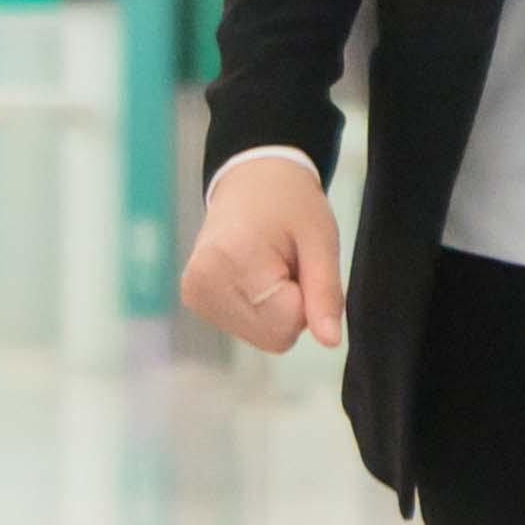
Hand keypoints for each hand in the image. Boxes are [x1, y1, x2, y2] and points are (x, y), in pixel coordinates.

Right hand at [180, 148, 345, 355]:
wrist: (250, 182)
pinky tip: (254, 277)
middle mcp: (201, 285)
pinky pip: (247, 329)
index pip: (287, 322)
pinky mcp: (194, 300)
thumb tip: (330, 343)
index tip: (299, 263)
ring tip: (270, 267)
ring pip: (262, 336)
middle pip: (274, 335)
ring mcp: (194, 295)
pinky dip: (261, 310)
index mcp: (228, 262)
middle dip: (293, 307)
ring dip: (278, 309)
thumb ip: (325, 293)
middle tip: (287, 264)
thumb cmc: (290, 204)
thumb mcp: (321, 240)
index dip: (307, 298)